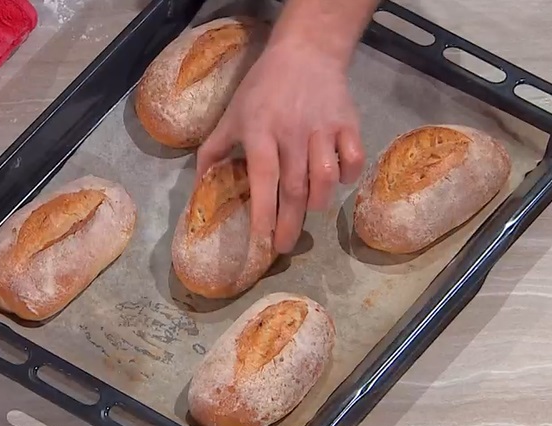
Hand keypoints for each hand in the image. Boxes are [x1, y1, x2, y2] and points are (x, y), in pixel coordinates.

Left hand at [196, 40, 365, 254]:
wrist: (306, 51)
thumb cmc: (263, 86)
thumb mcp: (233, 113)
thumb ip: (214, 150)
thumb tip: (198, 187)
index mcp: (260, 130)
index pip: (264, 177)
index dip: (264, 210)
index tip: (261, 238)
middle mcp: (292, 132)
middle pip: (295, 187)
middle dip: (289, 223)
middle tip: (284, 246)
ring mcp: (323, 128)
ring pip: (326, 178)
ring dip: (318, 202)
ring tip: (308, 210)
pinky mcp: (348, 123)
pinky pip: (353, 160)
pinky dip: (348, 178)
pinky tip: (338, 182)